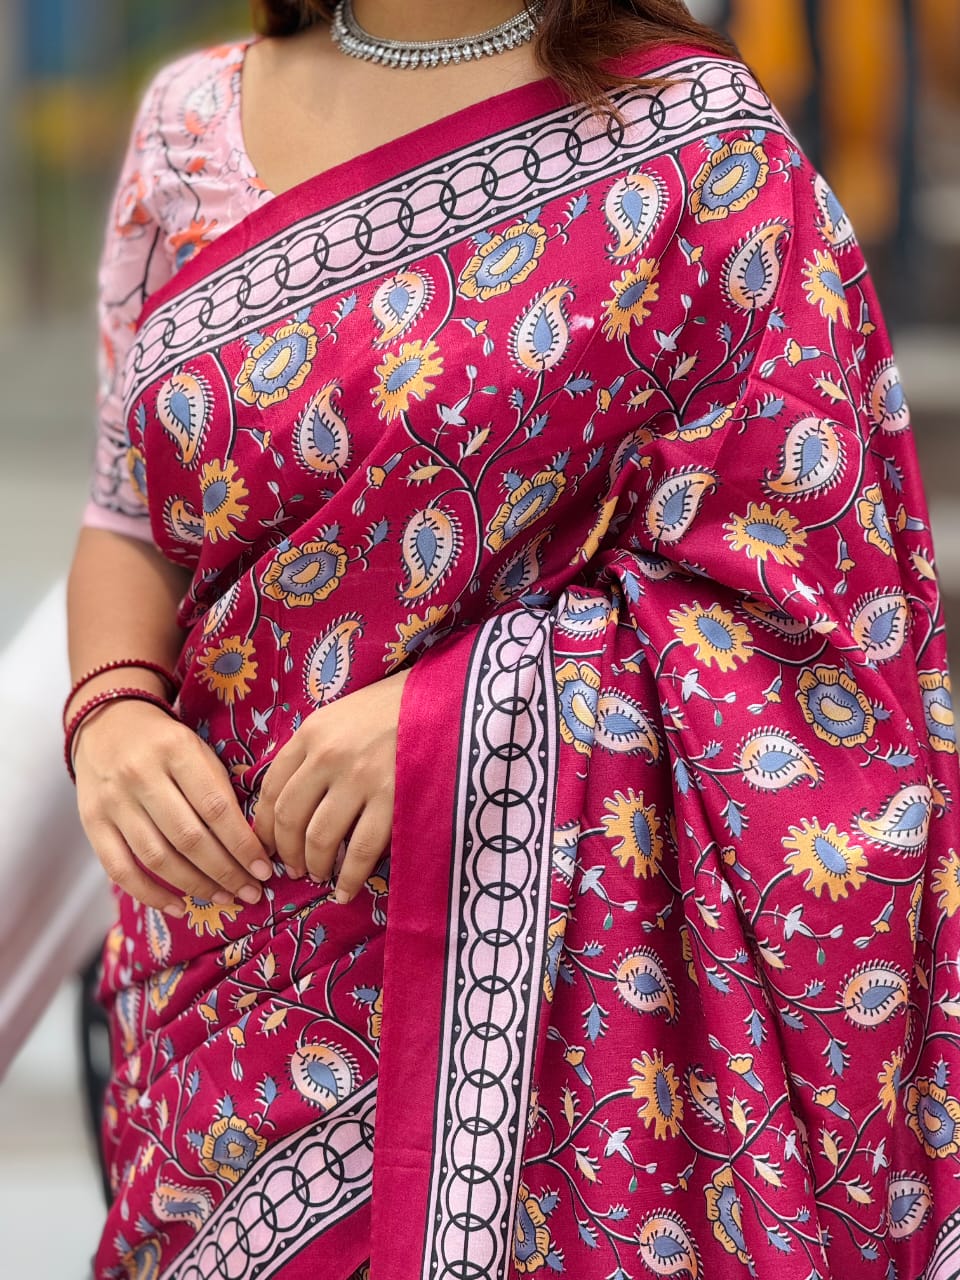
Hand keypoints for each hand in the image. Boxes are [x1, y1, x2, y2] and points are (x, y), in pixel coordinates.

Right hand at [75, 700, 272, 916]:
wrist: (106, 724)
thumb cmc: (166, 744)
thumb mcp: (198, 749)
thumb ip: (221, 787)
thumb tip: (254, 843)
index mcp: (177, 751)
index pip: (216, 807)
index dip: (242, 844)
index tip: (264, 869)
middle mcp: (142, 776)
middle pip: (189, 838)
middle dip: (226, 872)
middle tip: (251, 892)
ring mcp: (114, 802)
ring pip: (158, 857)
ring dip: (196, 886)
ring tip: (225, 899)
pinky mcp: (93, 823)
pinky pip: (121, 869)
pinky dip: (151, 894)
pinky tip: (179, 907)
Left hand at [254, 668, 409, 902]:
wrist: (442, 700)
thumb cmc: (390, 709)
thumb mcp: (339, 717)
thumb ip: (312, 751)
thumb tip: (288, 801)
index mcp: (311, 733)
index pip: (271, 789)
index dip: (264, 827)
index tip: (269, 846)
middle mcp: (329, 755)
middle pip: (290, 818)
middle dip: (287, 853)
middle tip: (293, 868)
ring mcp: (361, 778)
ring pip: (320, 838)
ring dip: (315, 866)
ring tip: (320, 876)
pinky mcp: (393, 798)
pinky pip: (363, 849)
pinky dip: (350, 877)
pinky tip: (345, 890)